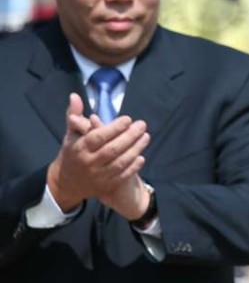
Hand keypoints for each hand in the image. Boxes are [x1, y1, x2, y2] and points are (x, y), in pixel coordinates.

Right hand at [46, 95, 149, 213]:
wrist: (67, 183)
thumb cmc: (73, 153)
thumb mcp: (71, 135)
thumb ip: (75, 115)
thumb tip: (75, 96)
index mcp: (79, 148)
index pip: (98, 136)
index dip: (114, 128)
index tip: (128, 119)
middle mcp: (88, 162)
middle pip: (112, 149)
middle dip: (129, 136)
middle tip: (142, 125)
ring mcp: (98, 176)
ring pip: (120, 162)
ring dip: (135, 149)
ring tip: (146, 137)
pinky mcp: (106, 186)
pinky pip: (122, 176)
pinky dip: (133, 167)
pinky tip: (142, 156)